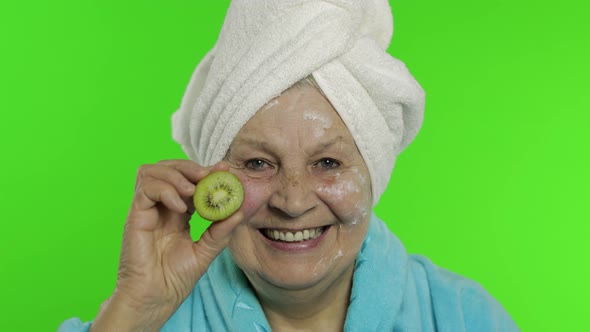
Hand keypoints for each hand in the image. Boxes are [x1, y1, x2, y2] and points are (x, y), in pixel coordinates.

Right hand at [90, 160, 242, 331]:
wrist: (157, 297)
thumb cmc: (175, 277)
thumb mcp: (207, 250)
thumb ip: (221, 230)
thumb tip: (239, 211)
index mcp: (177, 212)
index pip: (188, 180)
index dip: (205, 171)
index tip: (225, 170)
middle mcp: (160, 206)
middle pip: (168, 168)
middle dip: (190, 167)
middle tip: (209, 175)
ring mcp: (146, 209)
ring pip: (152, 171)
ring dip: (175, 174)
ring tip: (193, 191)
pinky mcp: (135, 216)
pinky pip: (145, 189)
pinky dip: (165, 190)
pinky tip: (180, 207)